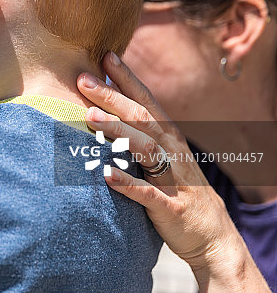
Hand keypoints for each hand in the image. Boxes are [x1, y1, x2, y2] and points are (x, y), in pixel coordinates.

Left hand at [77, 52, 270, 292]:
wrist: (211, 236)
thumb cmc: (177, 189)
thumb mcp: (159, 157)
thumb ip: (137, 134)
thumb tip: (104, 108)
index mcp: (167, 136)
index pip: (144, 100)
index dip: (125, 78)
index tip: (104, 56)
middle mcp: (171, 151)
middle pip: (140, 117)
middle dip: (111, 97)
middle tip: (82, 80)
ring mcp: (172, 178)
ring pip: (144, 148)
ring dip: (116, 132)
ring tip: (89, 118)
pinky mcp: (169, 206)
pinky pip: (146, 193)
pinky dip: (126, 183)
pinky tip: (105, 174)